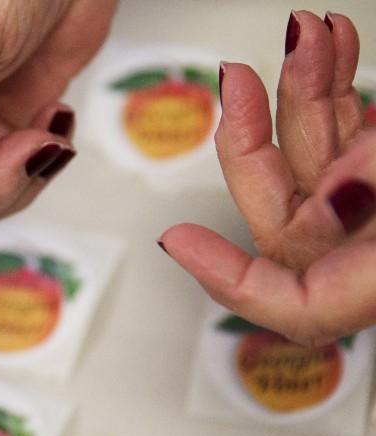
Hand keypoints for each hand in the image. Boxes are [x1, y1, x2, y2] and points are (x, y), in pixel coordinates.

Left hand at [160, 11, 375, 346]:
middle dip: (257, 136)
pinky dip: (338, 89)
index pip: (294, 305)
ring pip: (315, 157)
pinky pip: (351, 133)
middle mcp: (371, 251)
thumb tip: (337, 185)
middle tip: (241, 79)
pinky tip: (331, 48)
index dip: (227, 277)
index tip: (175, 238)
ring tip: (307, 34)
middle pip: (283, 209)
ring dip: (305, 91)